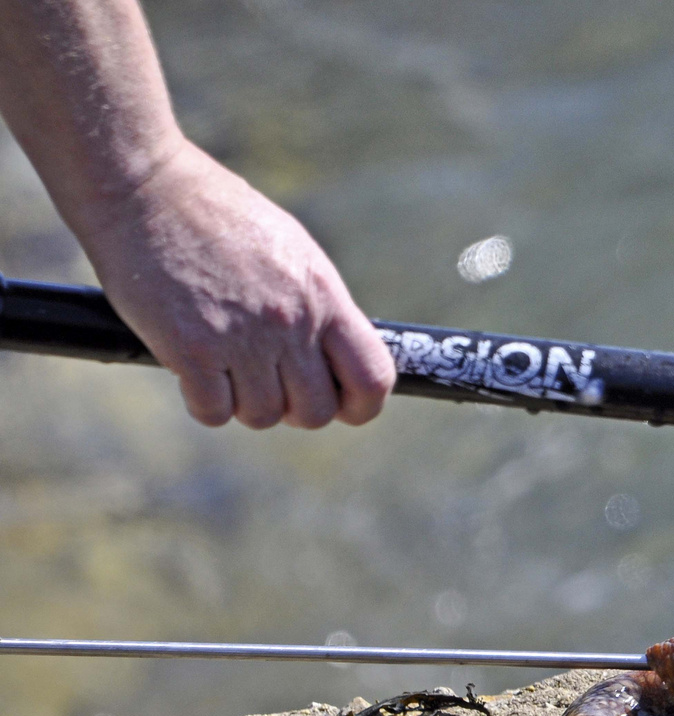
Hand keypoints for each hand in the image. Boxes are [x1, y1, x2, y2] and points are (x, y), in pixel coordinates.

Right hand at [77, 138, 395, 427]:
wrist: (145, 184)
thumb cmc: (217, 213)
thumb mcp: (291, 251)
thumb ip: (318, 306)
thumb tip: (336, 358)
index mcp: (323, 295)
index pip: (373, 376)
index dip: (362, 404)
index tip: (342, 404)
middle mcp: (291, 321)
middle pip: (315, 410)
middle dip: (293, 408)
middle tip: (267, 382)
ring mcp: (242, 338)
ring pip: (262, 416)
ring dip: (244, 403)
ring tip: (225, 366)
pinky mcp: (191, 349)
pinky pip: (213, 412)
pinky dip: (204, 402)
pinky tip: (195, 372)